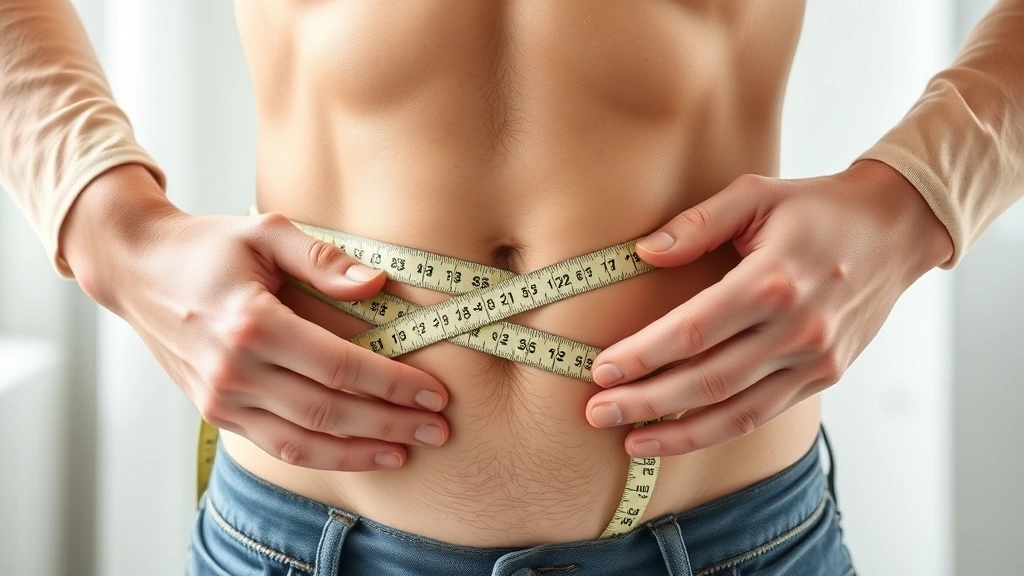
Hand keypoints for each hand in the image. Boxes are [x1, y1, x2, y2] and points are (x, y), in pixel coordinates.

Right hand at [62, 165, 449, 470]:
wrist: (137, 271)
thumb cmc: (208, 247)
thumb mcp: (265, 232)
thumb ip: (322, 259)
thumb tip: (376, 284)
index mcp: (251, 323)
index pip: (339, 365)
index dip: (391, 384)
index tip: (434, 393)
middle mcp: (234, 369)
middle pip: (328, 411)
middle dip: (389, 424)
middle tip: (437, 430)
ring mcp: (222, 398)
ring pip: (303, 442)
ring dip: (360, 452)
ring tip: (407, 453)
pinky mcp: (217, 412)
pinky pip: (277, 446)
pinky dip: (322, 457)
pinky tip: (359, 455)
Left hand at [585, 160, 953, 456]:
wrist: (896, 230)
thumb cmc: (817, 208)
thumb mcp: (756, 194)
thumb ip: (697, 223)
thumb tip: (644, 253)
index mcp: (773, 280)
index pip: (693, 331)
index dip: (643, 355)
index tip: (601, 369)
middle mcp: (796, 329)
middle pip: (707, 380)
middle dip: (646, 402)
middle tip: (597, 412)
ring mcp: (815, 360)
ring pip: (735, 412)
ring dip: (678, 432)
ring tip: (629, 440)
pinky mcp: (824, 376)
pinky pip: (762, 414)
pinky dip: (718, 430)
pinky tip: (680, 435)